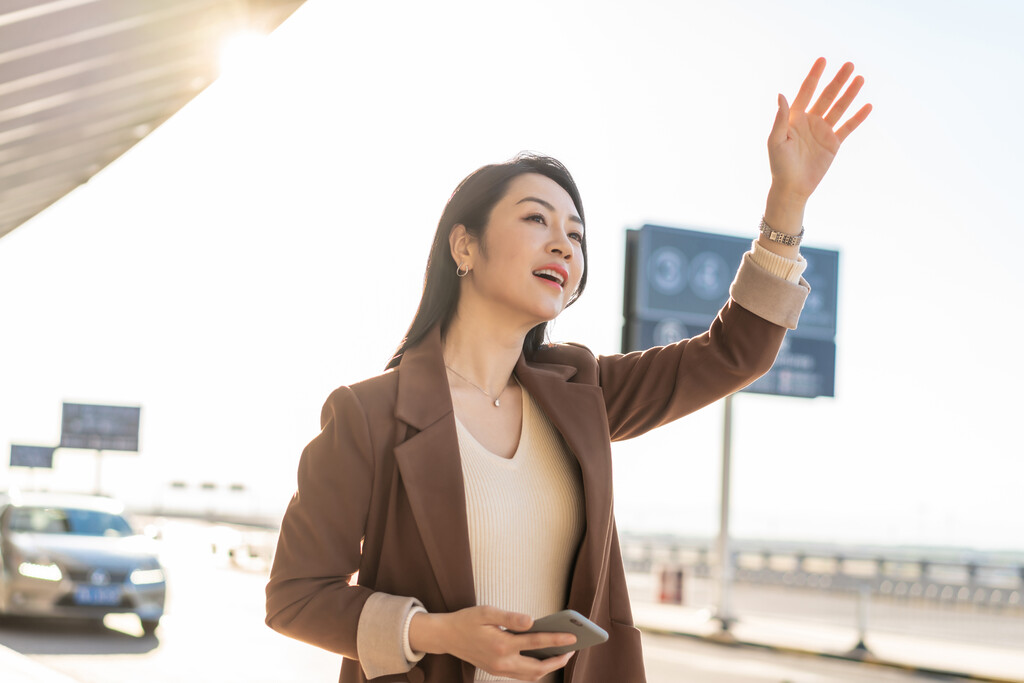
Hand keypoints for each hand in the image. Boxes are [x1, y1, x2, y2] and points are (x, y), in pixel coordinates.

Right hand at [410, 606, 575, 680]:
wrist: (447, 636)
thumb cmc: (467, 620)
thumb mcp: (486, 612)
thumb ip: (510, 617)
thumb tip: (532, 621)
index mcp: (501, 644)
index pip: (536, 642)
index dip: (557, 640)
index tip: (573, 638)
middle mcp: (502, 661)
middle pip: (538, 667)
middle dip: (558, 660)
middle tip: (572, 650)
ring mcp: (499, 669)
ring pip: (531, 675)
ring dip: (548, 667)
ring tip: (561, 654)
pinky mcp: (496, 671)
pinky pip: (521, 675)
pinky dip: (535, 669)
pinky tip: (542, 657)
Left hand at [767, 57, 871, 202]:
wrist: (792, 186)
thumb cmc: (779, 164)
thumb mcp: (777, 140)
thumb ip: (781, 118)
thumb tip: (781, 95)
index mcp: (795, 118)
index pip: (806, 92)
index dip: (814, 76)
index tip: (823, 60)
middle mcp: (810, 121)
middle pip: (827, 96)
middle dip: (838, 81)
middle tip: (849, 65)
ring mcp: (823, 131)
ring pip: (839, 108)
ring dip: (850, 94)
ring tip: (860, 79)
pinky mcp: (833, 143)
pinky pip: (848, 127)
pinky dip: (858, 117)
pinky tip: (867, 106)